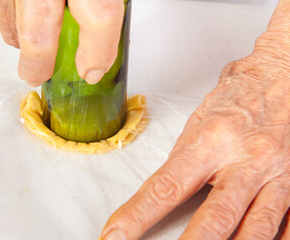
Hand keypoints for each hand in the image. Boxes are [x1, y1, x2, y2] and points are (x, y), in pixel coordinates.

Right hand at [0, 0, 123, 85]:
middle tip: (38, 75)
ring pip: (9, 24)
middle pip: (39, 33)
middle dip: (39, 63)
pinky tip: (9, 17)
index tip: (92, 72)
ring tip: (27, 41)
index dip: (98, 52)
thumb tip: (97, 44)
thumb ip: (103, 5)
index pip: (100, 16)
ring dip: (19, 41)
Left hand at [100, 1, 289, 238]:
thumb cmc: (237, 96)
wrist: (282, 75)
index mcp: (211, 141)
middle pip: (215, 216)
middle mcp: (246, 159)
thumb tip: (166, 194)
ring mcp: (277, 173)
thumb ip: (186, 161)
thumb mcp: (199, 122)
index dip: (137, 216)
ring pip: (256, 229)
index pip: (166, 187)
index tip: (116, 234)